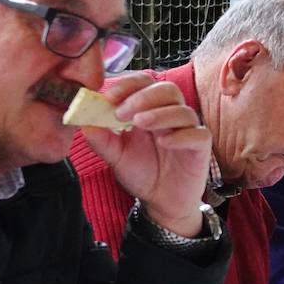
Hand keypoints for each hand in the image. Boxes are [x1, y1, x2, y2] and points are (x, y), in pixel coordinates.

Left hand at [82, 74, 211, 235]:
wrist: (161, 201)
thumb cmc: (142, 172)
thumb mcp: (115, 156)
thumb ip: (101, 139)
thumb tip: (83, 122)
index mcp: (149, 109)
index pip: (144, 83)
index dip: (128, 85)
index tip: (109, 97)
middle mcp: (171, 114)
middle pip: (167, 90)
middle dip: (143, 97)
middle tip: (122, 112)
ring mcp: (188, 129)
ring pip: (182, 110)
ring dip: (160, 113)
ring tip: (139, 123)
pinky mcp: (200, 147)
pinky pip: (198, 134)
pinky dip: (181, 135)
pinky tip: (164, 142)